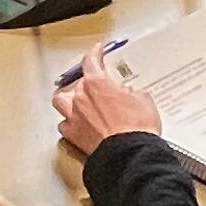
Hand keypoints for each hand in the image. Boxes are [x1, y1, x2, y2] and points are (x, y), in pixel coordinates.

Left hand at [50, 40, 161, 156]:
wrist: (129, 154)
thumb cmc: (136, 128)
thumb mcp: (143, 101)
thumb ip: (132, 93)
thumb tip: (129, 95)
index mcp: (96, 84)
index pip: (91, 61)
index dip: (95, 53)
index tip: (97, 50)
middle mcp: (81, 98)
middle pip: (79, 83)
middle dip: (90, 84)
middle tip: (101, 89)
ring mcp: (74, 117)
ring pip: (61, 101)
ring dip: (69, 100)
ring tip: (77, 101)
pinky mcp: (73, 136)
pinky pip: (64, 125)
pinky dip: (69, 123)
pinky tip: (76, 124)